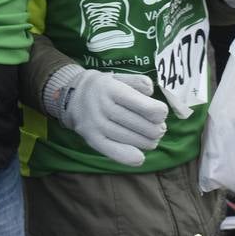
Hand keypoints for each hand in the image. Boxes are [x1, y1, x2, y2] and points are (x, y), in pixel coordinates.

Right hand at [44, 64, 168, 166]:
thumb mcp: (119, 77)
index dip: (156, 111)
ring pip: (127, 137)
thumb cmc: (104, 87)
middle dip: (154, 129)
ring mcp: (95, 124)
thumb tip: (151, 90)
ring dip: (146, 142)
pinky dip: (127, 157)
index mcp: (111, 88)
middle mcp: (102, 106)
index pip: (138, 103)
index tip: (162, 113)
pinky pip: (111, 150)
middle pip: (135, 123)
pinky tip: (140, 158)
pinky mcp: (91, 139)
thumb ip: (137, 81)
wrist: (72, 96)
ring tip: (153, 140)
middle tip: (161, 129)